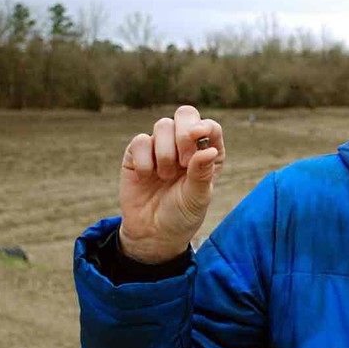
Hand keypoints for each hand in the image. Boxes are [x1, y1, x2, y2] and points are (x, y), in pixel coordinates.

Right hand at [118, 105, 224, 263]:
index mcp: (208, 153)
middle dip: (183, 133)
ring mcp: (161, 146)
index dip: (204, 126)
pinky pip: (140, 140)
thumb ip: (202, 174)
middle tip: (183, 161)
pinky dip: (144, 160)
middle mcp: (186, 145)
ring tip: (165, 176)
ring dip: (165, 153)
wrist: (152, 233)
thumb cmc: (181, 215)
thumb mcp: (197, 198)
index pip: (210, 127)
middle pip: (185, 114)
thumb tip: (208, 151)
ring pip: (163, 125)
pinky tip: (147, 177)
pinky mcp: (138, 152)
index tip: (197, 136)